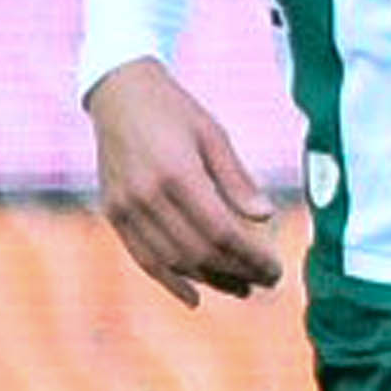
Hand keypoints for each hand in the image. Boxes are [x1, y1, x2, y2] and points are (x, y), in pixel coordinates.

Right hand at [85, 57, 282, 307]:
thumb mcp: (213, 135)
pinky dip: (169, 281)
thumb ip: (236, 179)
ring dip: (210, 280)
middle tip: (265, 281)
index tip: (275, 268)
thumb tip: (265, 217)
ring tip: (240, 288)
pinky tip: (194, 297)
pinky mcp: (114, 213)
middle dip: (237, 272)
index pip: (221, 230)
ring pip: (173, 260)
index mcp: (177, 172)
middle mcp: (148, 194)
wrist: (119, 93)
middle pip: (199, 251)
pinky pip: (143, 258)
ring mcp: (126, 207)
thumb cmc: (174, 111)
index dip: (251, 256)